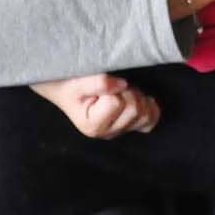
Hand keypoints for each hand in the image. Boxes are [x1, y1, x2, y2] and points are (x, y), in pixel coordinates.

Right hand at [31, 73, 159, 138]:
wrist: (63, 87)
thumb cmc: (69, 84)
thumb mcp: (77, 82)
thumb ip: (99, 83)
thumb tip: (123, 84)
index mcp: (93, 126)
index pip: (116, 103)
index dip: (111, 87)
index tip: (98, 84)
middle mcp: (107, 133)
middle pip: (134, 109)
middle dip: (127, 91)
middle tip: (112, 85)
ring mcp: (120, 130)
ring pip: (145, 113)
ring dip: (137, 96)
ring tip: (121, 90)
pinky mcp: (130, 125)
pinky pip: (151, 120)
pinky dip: (150, 106)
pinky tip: (139, 97)